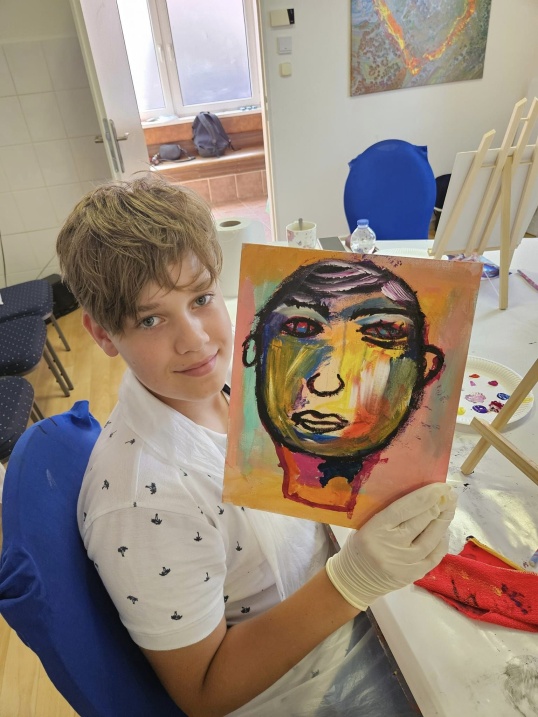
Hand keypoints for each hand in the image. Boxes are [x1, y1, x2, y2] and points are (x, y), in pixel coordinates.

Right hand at [326, 483, 456, 610]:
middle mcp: (391, 545)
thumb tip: (420, 499)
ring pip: (431, 539)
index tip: (440, 487)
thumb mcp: (367, 525)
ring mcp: (404, 562)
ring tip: (450, 508)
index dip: (425, 497)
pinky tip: (444, 532)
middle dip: (438, 506)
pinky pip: (434, 557)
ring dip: (443, 522)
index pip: (404, 509)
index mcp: (376, 528)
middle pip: (420, 522)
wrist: (354, 580)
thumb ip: (390, 514)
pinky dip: (441, 543)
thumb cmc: (359, 546)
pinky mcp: (413, 575)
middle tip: (449, 494)